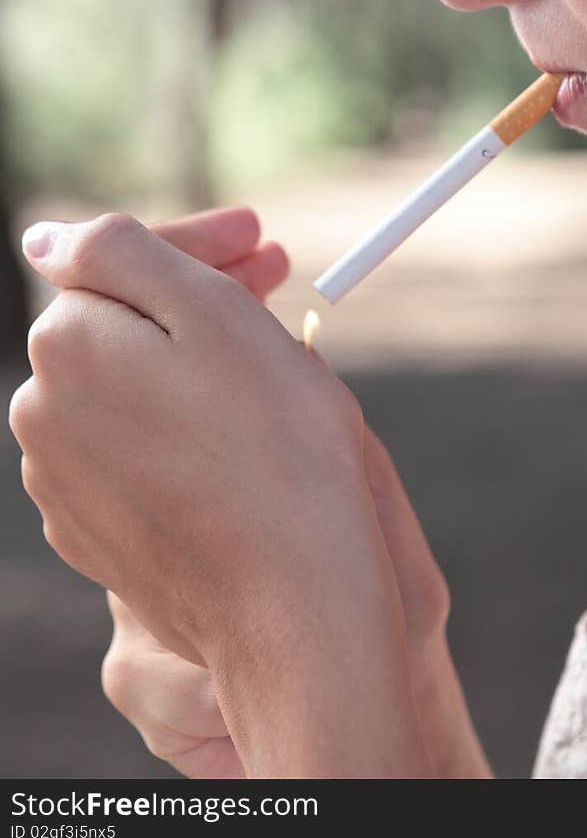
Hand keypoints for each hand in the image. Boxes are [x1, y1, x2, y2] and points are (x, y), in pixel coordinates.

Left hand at [9, 211, 430, 774]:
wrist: (293, 599)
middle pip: (125, 323)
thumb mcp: (208, 309)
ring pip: (133, 386)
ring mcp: (65, 482)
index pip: (122, 261)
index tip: (262, 241)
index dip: (201, 245)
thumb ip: (116, 252)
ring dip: (194, 360)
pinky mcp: (96, 533)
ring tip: (271, 362)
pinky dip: (184, 427)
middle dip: (199, 295)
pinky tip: (241, 433)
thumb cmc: (274, 447)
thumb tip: (43, 238)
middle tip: (278, 279)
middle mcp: (43, 414)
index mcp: (65, 346)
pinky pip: (137, 449)